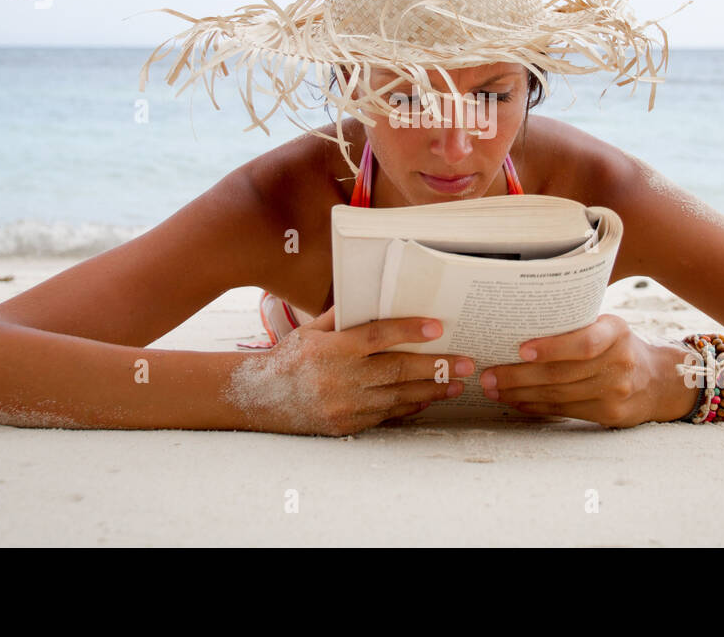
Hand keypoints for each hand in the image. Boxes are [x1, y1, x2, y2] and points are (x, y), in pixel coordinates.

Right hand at [230, 306, 474, 436]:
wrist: (259, 398)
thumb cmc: (289, 358)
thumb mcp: (311, 331)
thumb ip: (344, 316)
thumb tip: (376, 298)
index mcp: (333, 349)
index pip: (378, 337)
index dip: (409, 330)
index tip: (438, 327)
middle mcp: (340, 378)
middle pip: (396, 370)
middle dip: (435, 367)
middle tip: (465, 363)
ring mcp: (344, 405)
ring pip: (397, 396)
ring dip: (430, 390)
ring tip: (456, 384)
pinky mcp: (346, 425)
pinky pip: (385, 415)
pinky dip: (409, 406)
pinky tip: (427, 399)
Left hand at [478, 313, 694, 426]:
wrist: (656, 380)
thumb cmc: (617, 346)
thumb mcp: (607, 326)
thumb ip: (576, 325)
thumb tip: (519, 319)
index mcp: (616, 331)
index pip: (585, 342)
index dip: (552, 348)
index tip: (521, 349)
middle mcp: (619, 362)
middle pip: (562, 374)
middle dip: (519, 376)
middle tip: (488, 375)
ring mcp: (616, 391)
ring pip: (558, 395)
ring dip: (520, 393)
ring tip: (494, 389)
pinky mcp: (609, 414)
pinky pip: (564, 411)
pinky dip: (535, 406)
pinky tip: (516, 401)